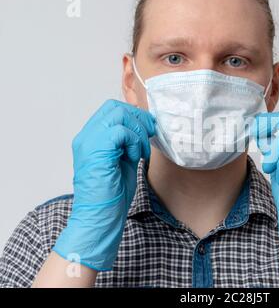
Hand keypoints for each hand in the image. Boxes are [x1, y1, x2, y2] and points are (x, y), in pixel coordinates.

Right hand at [53, 99, 155, 270]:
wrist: (100, 217)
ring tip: (140, 152)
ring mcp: (88, 143)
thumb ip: (129, 142)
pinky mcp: (96, 152)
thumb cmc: (112, 194)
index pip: (112, 109)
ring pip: (118, 114)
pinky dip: (134, 142)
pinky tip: (136, 157)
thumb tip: (145, 126)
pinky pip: (120, 132)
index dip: (134, 115)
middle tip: (148, 137)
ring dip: (137, 131)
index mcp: (91, 138)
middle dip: (138, 119)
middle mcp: (86, 137)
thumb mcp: (124, 160)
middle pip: (114, 107)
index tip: (148, 131)